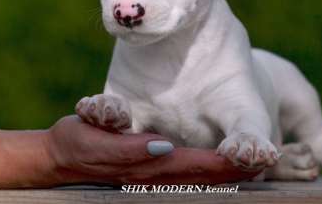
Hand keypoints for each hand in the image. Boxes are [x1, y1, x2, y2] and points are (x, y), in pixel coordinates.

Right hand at [46, 115, 259, 184]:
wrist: (57, 156)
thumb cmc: (75, 144)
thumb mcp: (93, 142)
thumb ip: (127, 148)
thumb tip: (163, 147)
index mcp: (146, 167)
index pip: (195, 167)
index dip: (225, 164)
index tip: (252, 158)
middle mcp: (154, 176)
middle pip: (204, 177)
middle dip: (234, 171)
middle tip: (264, 162)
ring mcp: (153, 176)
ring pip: (198, 178)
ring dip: (225, 173)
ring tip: (253, 164)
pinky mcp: (150, 170)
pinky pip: (187, 174)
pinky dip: (208, 171)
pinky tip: (221, 163)